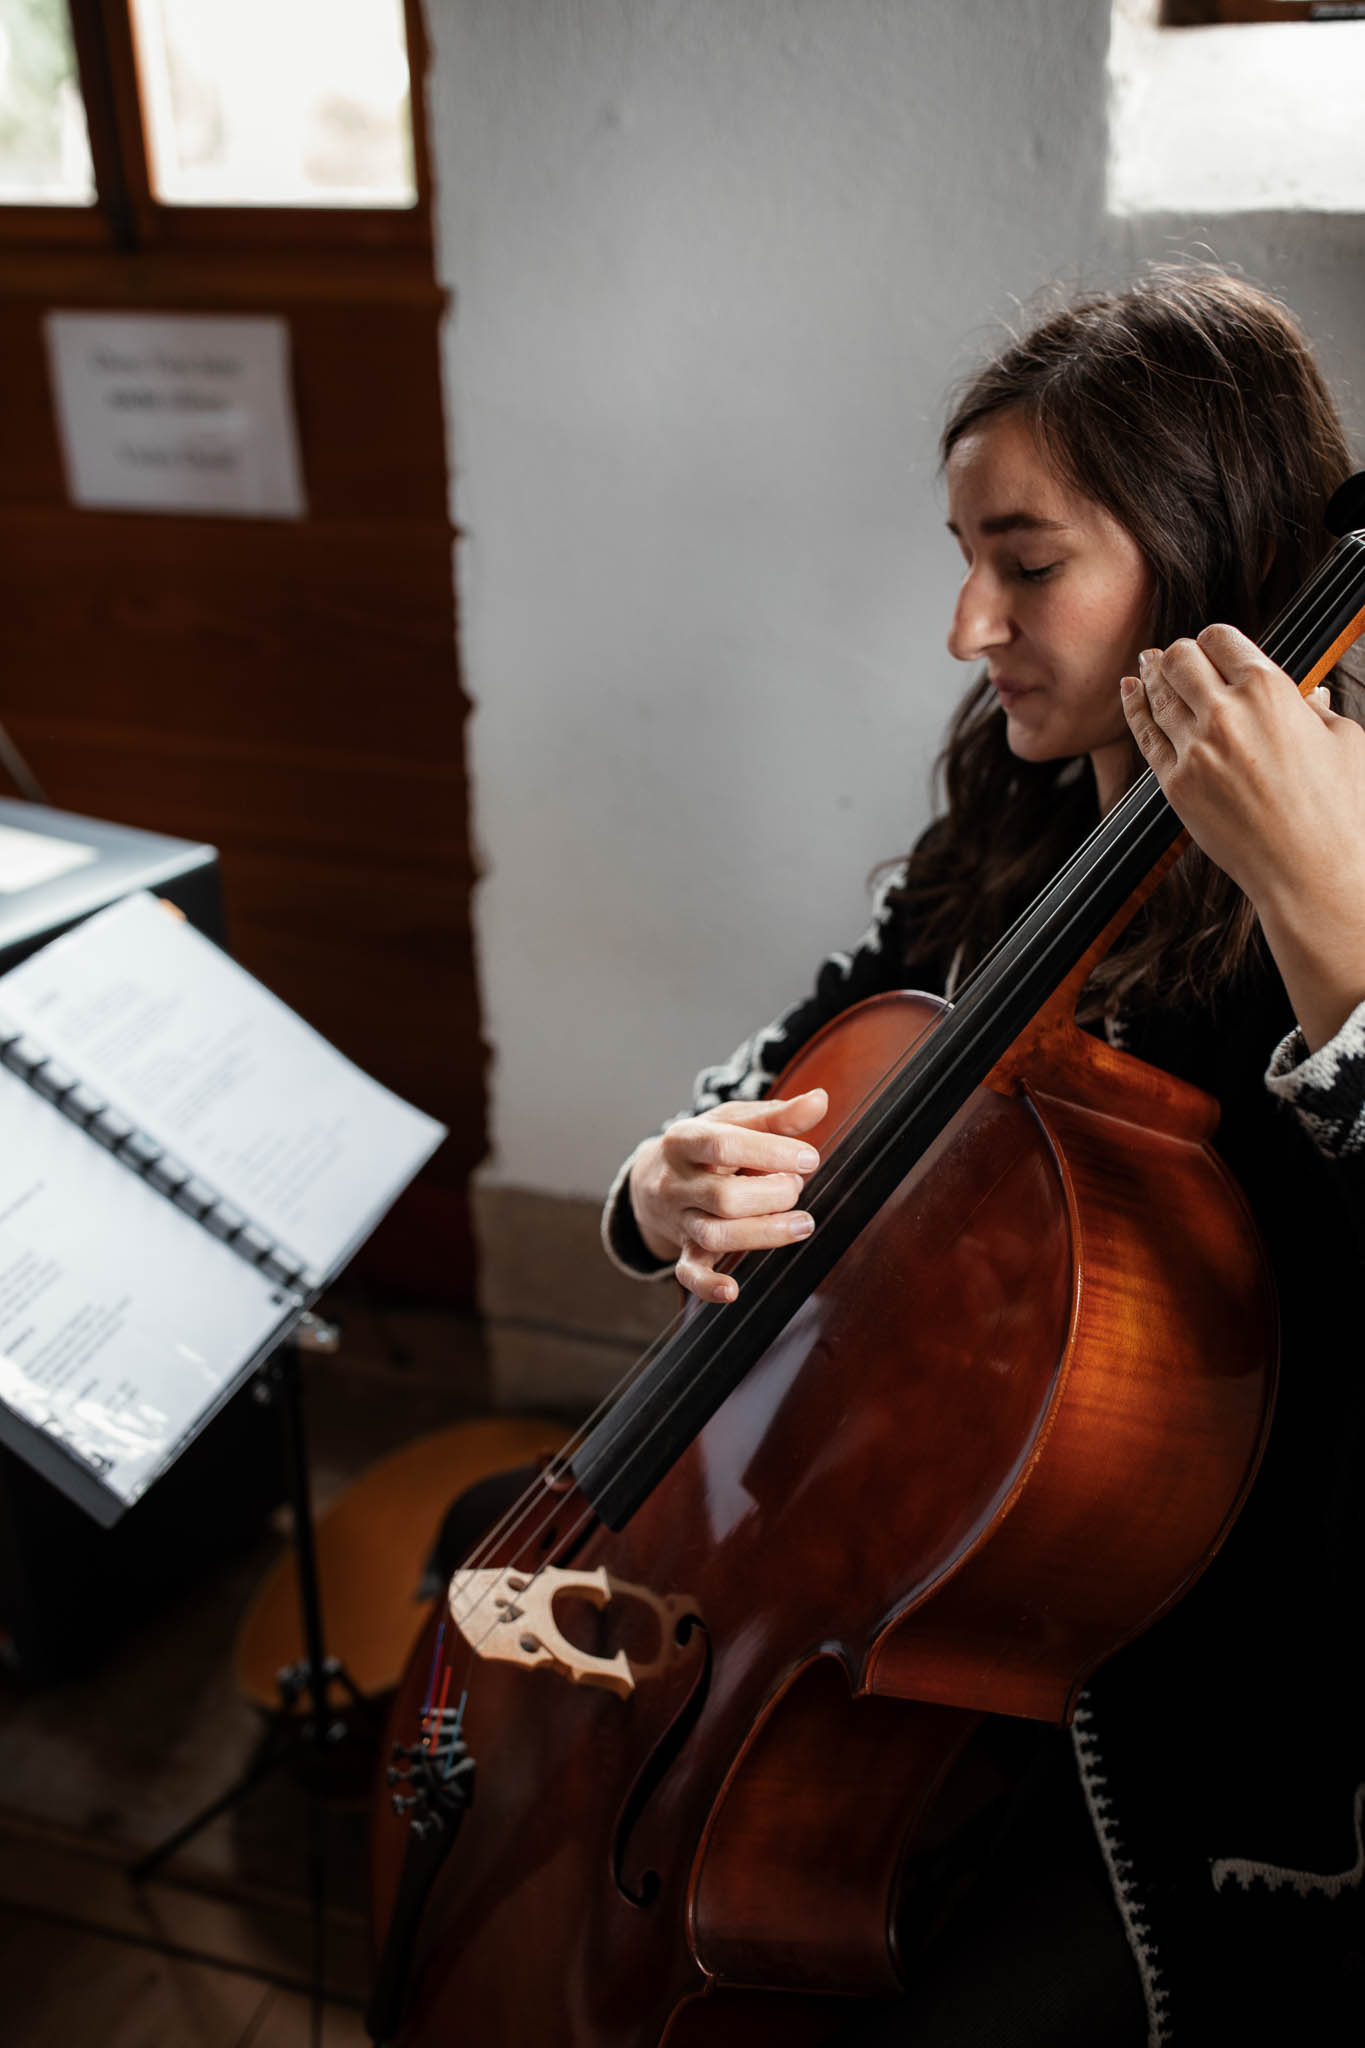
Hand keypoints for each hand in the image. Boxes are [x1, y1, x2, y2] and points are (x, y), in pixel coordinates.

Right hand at [628, 1089, 825, 1303]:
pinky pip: (689, 1272)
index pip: (723, 1146)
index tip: (808, 1158)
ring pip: (714, 1234)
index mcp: (685, 1140)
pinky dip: (708, 1286)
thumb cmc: (706, 1146)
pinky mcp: (684, 1248)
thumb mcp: (733, 1122)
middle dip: (772, 1195)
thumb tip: (819, 1100)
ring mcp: (678, 1217)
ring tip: (802, 1223)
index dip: (769, 1153)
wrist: (655, 1177)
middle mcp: (676, 1181)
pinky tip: (732, 1290)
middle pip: (723, 1197)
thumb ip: (777, 1116)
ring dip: (765, 1233)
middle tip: (796, 1186)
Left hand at [1121, 625, 1364, 1048]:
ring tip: (1148, 664)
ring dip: (1152, 674)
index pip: (1222, 639)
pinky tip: (1130, 692)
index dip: (1215, 640)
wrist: (1312, 874)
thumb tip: (1310, 696)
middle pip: (1180, 659)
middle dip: (1180, 654)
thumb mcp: (1345, 743)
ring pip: (1158, 694)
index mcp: (1270, 690)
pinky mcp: (1174, 784)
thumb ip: (1317, 712)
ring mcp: (1194, 749)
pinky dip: (1134, 707)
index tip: (1215, 646)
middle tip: (1179, 656)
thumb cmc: (1340, 811)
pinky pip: (1146, 734)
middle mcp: (1226, 713)